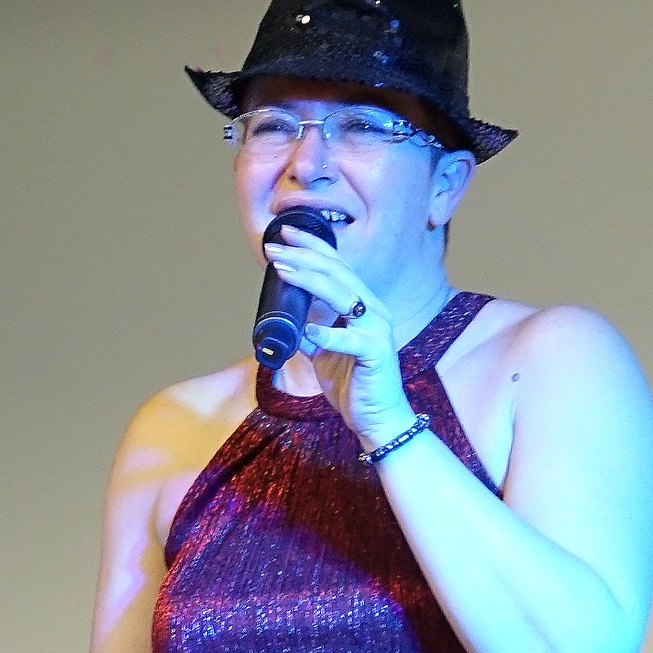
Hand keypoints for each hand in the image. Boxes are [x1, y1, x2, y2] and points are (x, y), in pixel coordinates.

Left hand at [265, 227, 414, 445]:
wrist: (378, 418)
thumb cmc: (354, 384)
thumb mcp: (324, 353)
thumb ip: (311, 333)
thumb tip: (288, 322)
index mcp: (361, 306)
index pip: (336, 267)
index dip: (312, 247)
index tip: (285, 234)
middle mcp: (372, 310)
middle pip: (336, 273)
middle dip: (303, 256)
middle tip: (274, 247)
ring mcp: (376, 329)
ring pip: (342, 296)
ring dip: (309, 280)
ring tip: (283, 269)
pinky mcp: (375, 353)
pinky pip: (349, 339)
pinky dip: (327, 335)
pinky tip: (308, 331)